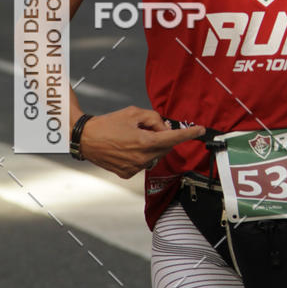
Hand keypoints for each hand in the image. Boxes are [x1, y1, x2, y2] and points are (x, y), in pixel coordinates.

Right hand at [79, 106, 204, 178]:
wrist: (85, 139)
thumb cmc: (108, 124)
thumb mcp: (133, 113)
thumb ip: (154, 119)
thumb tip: (165, 129)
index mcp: (145, 142)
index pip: (174, 138)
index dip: (189, 134)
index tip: (200, 130)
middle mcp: (143, 158)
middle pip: (165, 147)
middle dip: (163, 136)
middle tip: (148, 128)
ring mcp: (135, 168)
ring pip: (155, 155)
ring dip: (151, 146)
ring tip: (132, 138)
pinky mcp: (128, 174)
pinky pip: (143, 163)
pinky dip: (141, 155)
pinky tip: (127, 148)